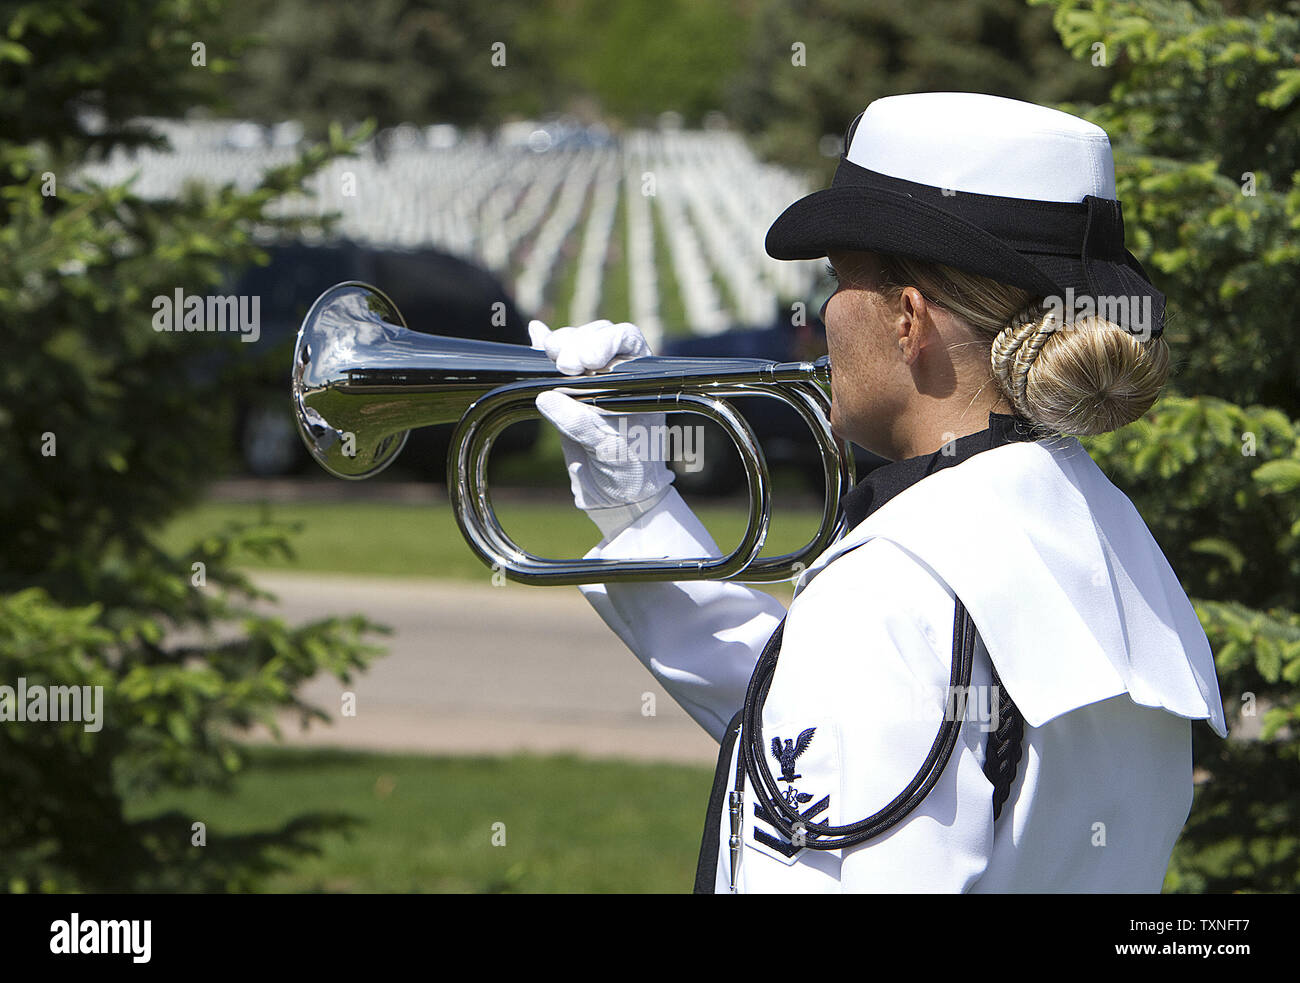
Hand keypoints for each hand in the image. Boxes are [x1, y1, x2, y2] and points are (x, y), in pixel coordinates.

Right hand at [529, 319, 673, 535]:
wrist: (615, 494)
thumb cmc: (628, 470)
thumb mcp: (610, 449)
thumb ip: (582, 423)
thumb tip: (547, 398)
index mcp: (639, 380)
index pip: (626, 340)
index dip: (605, 341)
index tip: (587, 361)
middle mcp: (616, 373)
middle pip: (595, 336)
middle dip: (576, 343)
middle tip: (565, 366)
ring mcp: (590, 380)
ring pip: (573, 344)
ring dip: (559, 344)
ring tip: (550, 357)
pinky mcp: (566, 391)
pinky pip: (552, 363)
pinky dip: (542, 347)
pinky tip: (536, 335)